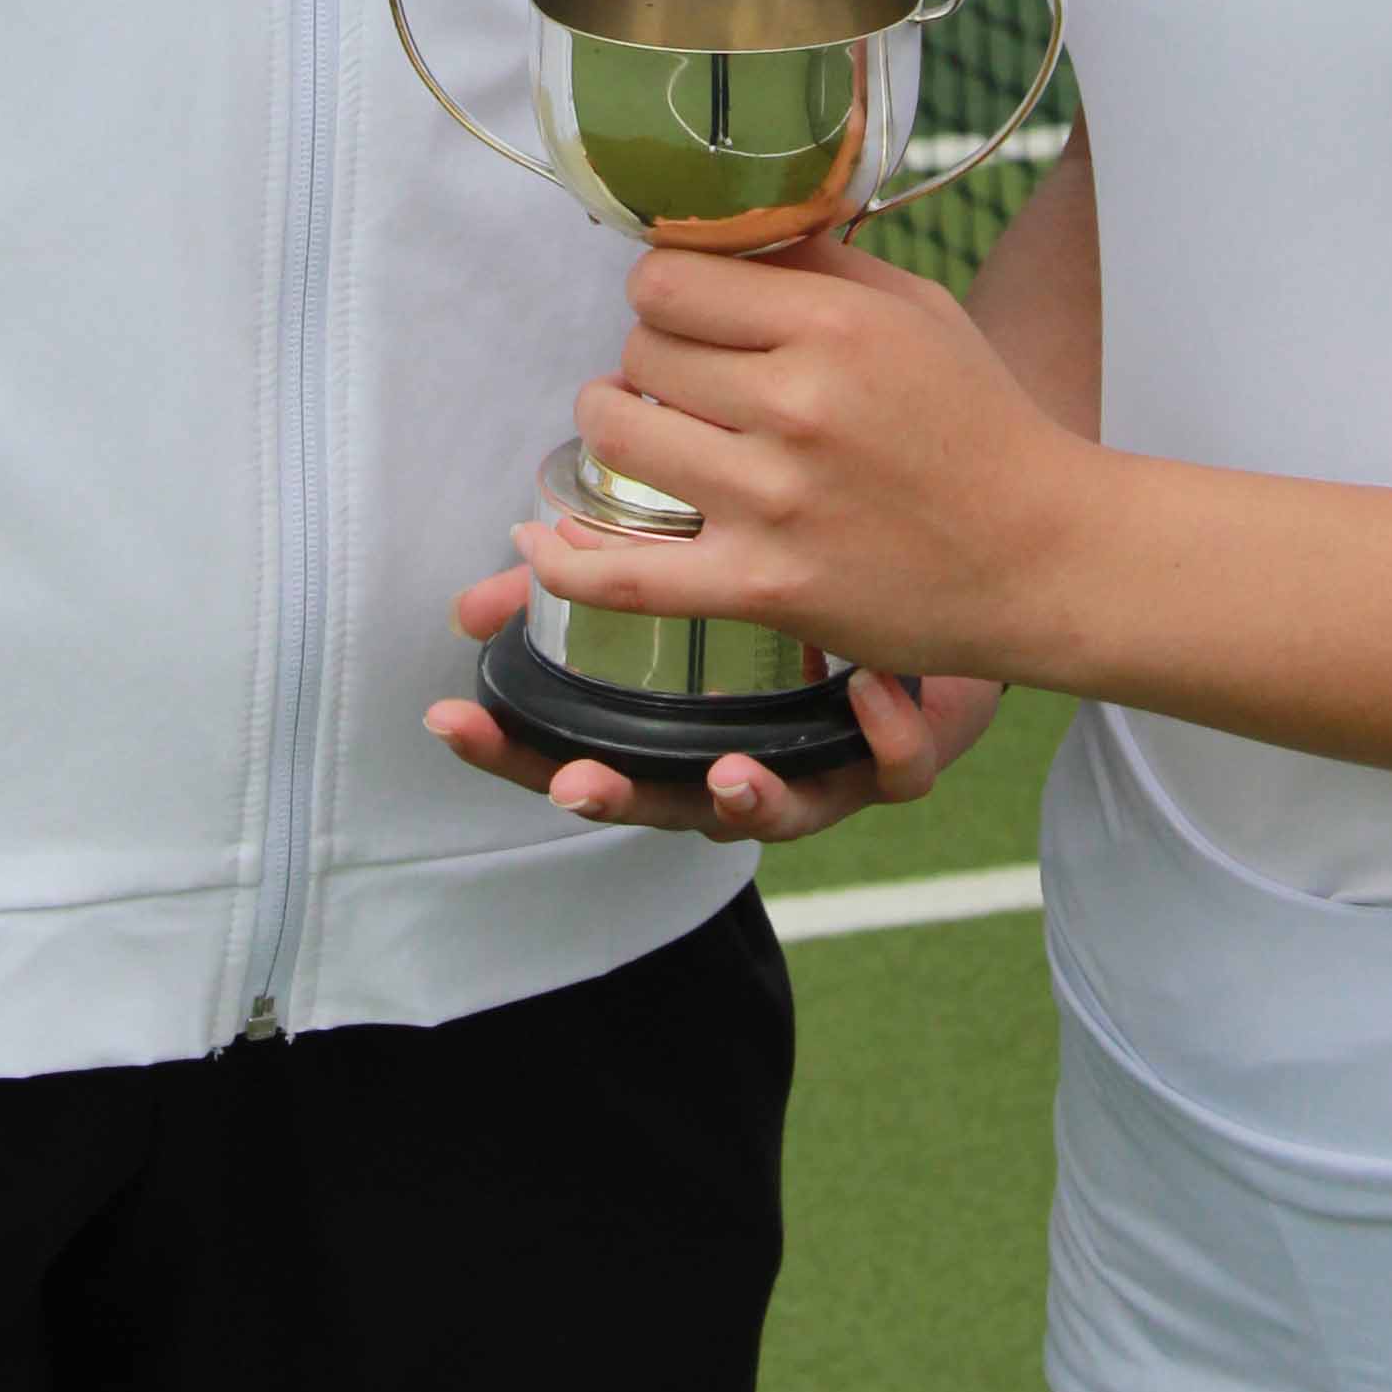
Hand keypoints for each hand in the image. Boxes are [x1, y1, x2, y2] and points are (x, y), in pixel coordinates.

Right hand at [427, 569, 1000, 843]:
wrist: (938, 590)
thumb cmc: (796, 593)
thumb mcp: (689, 576)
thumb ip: (588, 582)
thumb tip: (473, 601)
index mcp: (678, 733)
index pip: (575, 754)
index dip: (510, 749)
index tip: (453, 720)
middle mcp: (741, 764)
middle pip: (663, 806)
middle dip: (617, 798)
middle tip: (578, 781)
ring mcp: (820, 769)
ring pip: (782, 814)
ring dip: (750, 801)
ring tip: (729, 772)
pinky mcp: (902, 755)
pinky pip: (895, 772)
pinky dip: (883, 741)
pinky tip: (867, 694)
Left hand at [545, 234, 1084, 694]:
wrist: (1045, 558)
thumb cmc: (980, 424)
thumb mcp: (915, 310)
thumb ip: (816, 263)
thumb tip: (720, 224)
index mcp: (835, 323)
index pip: (670, 280)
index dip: (664, 294)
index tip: (685, 315)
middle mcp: (798, 404)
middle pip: (639, 353)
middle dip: (649, 363)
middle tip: (686, 386)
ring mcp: (775, 501)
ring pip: (619, 437)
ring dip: (616, 432)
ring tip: (646, 436)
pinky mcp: (763, 588)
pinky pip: (624, 574)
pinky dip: (564, 559)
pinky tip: (537, 539)